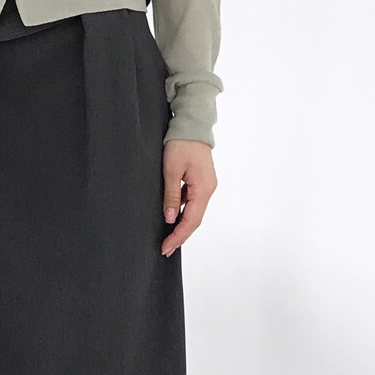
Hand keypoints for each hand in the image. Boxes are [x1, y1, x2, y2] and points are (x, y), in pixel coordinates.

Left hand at [161, 139, 216, 255]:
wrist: (192, 125)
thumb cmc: (181, 143)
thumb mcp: (171, 170)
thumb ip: (171, 195)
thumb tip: (170, 218)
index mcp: (203, 189)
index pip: (191, 220)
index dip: (178, 236)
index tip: (166, 247)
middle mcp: (208, 190)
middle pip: (195, 220)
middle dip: (180, 236)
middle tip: (165, 248)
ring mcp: (206, 186)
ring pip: (194, 212)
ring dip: (182, 225)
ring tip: (168, 237)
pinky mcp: (202, 181)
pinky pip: (193, 202)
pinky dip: (183, 212)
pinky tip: (172, 217)